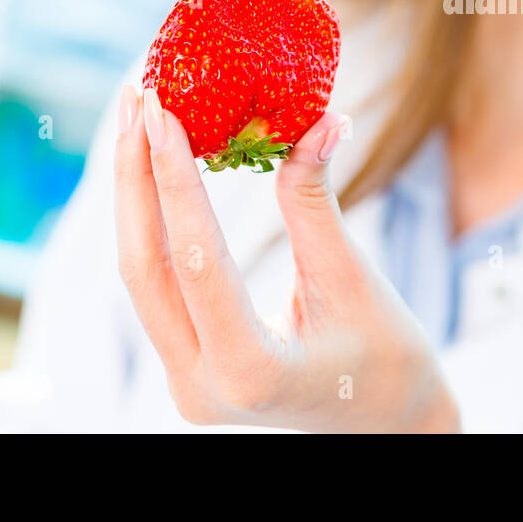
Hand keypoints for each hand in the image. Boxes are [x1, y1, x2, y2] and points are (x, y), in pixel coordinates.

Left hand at [113, 84, 459, 432]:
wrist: (386, 423)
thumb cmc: (388, 358)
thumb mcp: (353, 278)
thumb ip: (316, 201)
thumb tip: (318, 119)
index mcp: (249, 369)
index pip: (196, 259)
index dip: (173, 178)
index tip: (159, 110)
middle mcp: (200, 385)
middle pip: (144, 267)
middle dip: (134, 177)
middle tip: (135, 98)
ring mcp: (185, 382)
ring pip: (142, 276)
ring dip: (136, 196)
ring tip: (136, 122)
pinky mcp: (186, 366)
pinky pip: (157, 285)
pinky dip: (154, 224)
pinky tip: (155, 172)